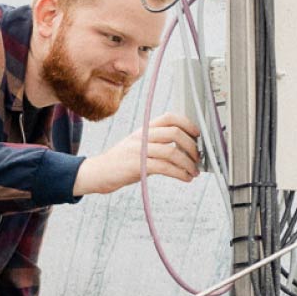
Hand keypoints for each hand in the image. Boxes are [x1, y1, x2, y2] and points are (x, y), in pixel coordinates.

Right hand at [73, 112, 201, 195]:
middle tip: (198, 158)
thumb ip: (157, 144)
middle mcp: (142, 136)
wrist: (98, 173)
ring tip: (194, 172)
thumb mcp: (138, 146)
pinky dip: (180, 174)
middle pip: (175, 133)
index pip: (169, 117)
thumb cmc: (121, 161)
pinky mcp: (137, 166)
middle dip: (192, 147)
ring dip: (188, 163)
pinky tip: (185, 178)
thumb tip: (183, 149)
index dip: (187, 124)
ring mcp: (139, 150)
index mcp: (143, 129)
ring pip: (172, 152)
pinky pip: (165, 168)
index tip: (197, 135)